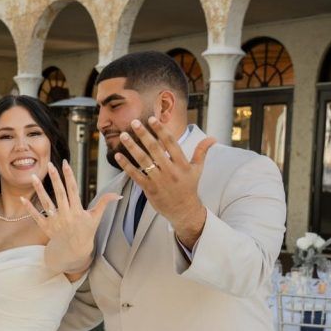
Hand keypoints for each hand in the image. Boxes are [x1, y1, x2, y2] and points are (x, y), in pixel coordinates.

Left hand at [20, 160, 119, 274]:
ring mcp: (55, 222)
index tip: (65, 163)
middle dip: (55, 179)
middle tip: (49, 165)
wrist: (74, 251)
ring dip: (39, 190)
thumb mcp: (96, 218)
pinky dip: (29, 208)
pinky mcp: (46, 227)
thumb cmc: (86, 231)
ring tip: (33, 177)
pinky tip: (22, 197)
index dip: (69, 176)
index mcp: (78, 211)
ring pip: (46, 203)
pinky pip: (36, 216)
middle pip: (59, 194)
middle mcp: (66, 215)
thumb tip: (118, 194)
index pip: (73, 190)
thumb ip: (104, 203)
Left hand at [114, 117, 215, 247]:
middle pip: (155, 149)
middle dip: (143, 134)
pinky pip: (136, 175)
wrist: (184, 210)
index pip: (171, 143)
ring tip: (123, 135)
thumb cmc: (189, 187)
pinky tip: (117, 155)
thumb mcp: (197, 170)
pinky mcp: (149, 189)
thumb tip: (213, 139)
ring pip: (143, 161)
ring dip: (132, 147)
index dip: (161, 130)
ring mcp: (159, 180)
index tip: (152, 119)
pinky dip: (126, 165)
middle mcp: (170, 171)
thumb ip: (202, 152)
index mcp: (182, 164)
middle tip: (134, 122)